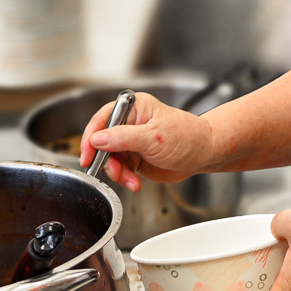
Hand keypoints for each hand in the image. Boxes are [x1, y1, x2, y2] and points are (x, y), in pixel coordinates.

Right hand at [79, 91, 213, 190]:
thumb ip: (123, 138)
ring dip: (117, 172)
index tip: (87, 155)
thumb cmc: (187, 137)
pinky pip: (120, 169)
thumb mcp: (153, 137)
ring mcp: (131, 141)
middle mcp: (130, 123)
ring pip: (109, 159)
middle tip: (115, 171)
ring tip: (130, 179)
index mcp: (134, 108)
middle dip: (107, 160)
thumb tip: (97, 139)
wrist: (203, 155)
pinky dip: (124, 178)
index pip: (103, 119)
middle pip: (102, 141)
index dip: (91, 137)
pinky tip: (135, 182)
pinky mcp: (135, 157)